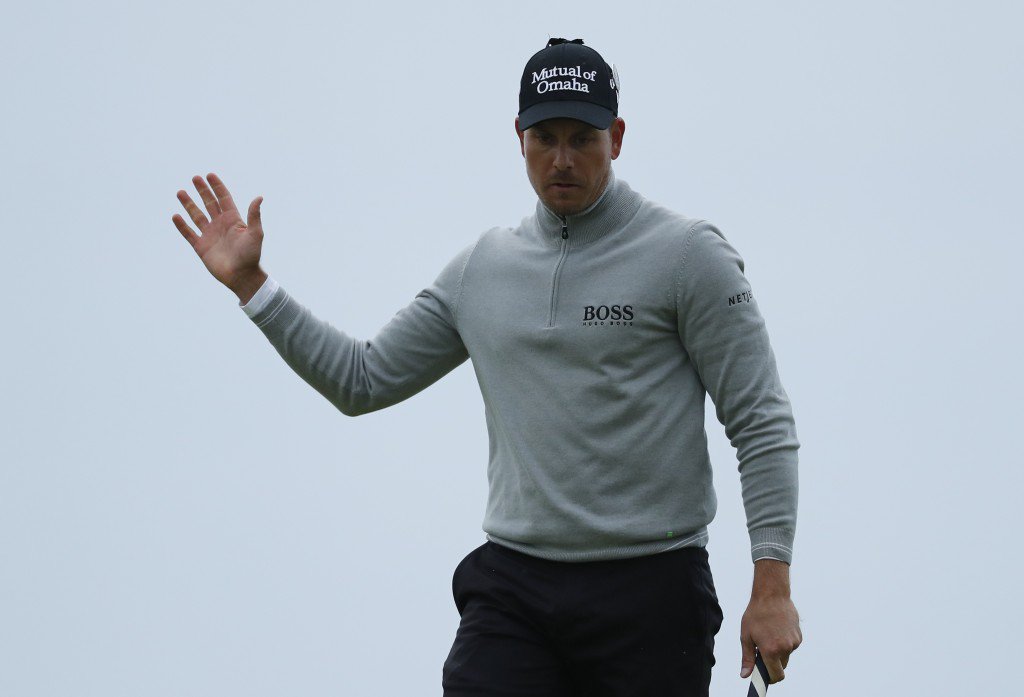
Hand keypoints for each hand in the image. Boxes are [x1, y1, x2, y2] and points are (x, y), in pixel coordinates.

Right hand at [172, 173, 266, 303]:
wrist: (242, 276)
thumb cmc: (251, 256)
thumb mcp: (255, 234)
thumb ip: (254, 215)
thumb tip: (259, 197)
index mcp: (233, 220)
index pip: (223, 199)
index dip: (217, 187)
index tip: (209, 175)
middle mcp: (220, 225)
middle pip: (209, 204)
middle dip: (203, 191)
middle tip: (195, 178)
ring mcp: (210, 235)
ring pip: (196, 216)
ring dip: (189, 204)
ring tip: (180, 192)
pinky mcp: (201, 247)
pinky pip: (189, 234)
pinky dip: (182, 226)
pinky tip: (175, 216)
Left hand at [740, 559, 801, 683]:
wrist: (771, 595)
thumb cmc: (756, 614)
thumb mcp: (746, 636)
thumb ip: (748, 658)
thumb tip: (745, 675)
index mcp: (771, 650)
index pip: (776, 676)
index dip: (770, 678)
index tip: (764, 676)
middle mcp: (785, 648)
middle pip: (781, 666)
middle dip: (772, 662)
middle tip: (762, 649)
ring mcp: (794, 642)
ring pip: (786, 655)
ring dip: (779, 651)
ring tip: (769, 633)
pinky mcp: (799, 636)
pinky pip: (791, 646)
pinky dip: (785, 642)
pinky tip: (777, 628)